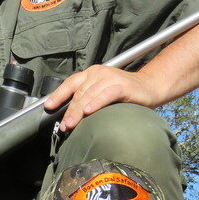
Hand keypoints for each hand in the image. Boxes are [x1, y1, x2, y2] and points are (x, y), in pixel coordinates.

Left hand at [43, 65, 161, 132]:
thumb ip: (87, 99)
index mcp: (91, 74)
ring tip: (71, 124)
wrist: (150, 87)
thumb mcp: (102, 93)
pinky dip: (96, 103)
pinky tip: (89, 111)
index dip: (58, 95)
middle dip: (68, 111)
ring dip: (78, 111)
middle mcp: (98, 73)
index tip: (48, 107)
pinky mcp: (122, 85)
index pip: (70, 83)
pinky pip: (105, 95)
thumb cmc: (125, 93)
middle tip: (63, 126)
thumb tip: (69, 117)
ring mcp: (110, 78)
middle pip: (78, 93)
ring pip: (89, 95)